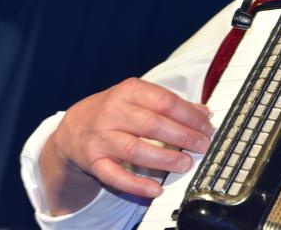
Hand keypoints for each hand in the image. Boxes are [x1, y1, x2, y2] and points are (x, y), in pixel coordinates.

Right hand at [38, 77, 213, 214]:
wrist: (73, 127)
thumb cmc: (115, 110)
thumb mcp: (140, 97)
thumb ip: (171, 104)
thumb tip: (204, 113)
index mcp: (129, 91)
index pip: (165, 101)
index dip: (189, 115)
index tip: (207, 126)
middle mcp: (113, 112)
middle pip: (153, 125)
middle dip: (183, 136)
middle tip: (202, 146)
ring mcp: (101, 137)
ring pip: (135, 150)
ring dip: (165, 159)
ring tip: (186, 164)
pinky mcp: (93, 161)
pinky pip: (115, 176)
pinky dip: (136, 185)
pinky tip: (156, 188)